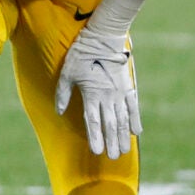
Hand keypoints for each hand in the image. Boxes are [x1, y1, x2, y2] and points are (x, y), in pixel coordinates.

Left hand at [54, 17, 141, 158]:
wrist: (104, 37)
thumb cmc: (81, 54)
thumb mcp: (66, 72)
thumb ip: (63, 93)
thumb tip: (58, 111)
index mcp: (91, 94)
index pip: (93, 121)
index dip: (95, 137)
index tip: (97, 151)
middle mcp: (107, 96)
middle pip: (110, 124)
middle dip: (111, 142)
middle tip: (113, 157)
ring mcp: (120, 92)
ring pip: (123, 119)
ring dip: (123, 136)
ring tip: (124, 150)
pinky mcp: (128, 86)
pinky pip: (133, 107)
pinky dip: (135, 120)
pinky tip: (136, 133)